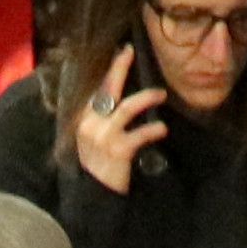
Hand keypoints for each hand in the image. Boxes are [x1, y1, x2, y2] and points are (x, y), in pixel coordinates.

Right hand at [70, 48, 171, 193]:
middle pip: (106, 90)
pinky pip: (139, 134)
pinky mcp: (118, 150)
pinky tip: (162, 129)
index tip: (121, 52)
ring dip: (146, 98)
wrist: (96, 195)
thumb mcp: (94, 138)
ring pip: (126, 107)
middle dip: (118, 68)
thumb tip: (118, 97)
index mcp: (83, 119)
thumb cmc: (100, 163)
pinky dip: (153, 129)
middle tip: (129, 52)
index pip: (96, 89)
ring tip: (161, 95)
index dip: (109, 71)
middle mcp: (89, 124)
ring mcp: (103, 137)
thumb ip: (102, 119)